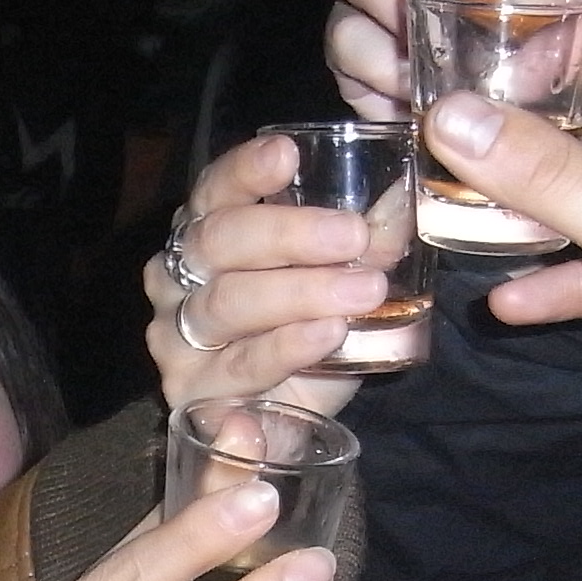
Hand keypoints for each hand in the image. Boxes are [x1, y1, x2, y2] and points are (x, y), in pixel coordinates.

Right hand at [145, 134, 390, 415]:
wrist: (285, 426)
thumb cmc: (307, 338)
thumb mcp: (342, 282)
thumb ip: (367, 243)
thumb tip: (406, 198)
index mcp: (207, 233)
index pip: (215, 189)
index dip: (246, 169)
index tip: (288, 154)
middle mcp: (177, 277)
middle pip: (219, 241)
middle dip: (290, 233)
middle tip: (352, 235)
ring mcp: (175, 336)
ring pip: (228, 302)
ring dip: (299, 291)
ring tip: (362, 290)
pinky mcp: (189, 392)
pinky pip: (240, 364)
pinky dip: (287, 347)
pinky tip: (328, 333)